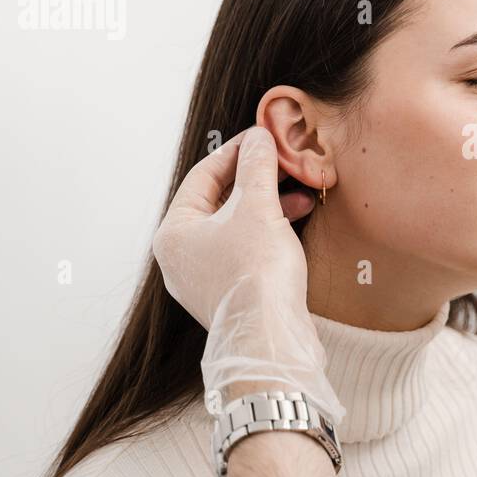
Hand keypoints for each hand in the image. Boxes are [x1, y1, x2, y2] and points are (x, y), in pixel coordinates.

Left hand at [152, 126, 343, 420]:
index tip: (265, 137)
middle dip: (257, 180)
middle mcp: (180, 257)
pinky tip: (295, 225)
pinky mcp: (228, 296)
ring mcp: (202, 280)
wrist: (270, 340)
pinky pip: (244, 250)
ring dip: (268, 206)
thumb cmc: (256, 274)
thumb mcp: (258, 208)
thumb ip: (258, 167)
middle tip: (286, 164)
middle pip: (219, 201)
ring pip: (235, 227)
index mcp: (173, 232)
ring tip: (302, 195)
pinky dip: (267, 232)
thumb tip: (259, 137)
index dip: (238, 151)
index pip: (203, 175)